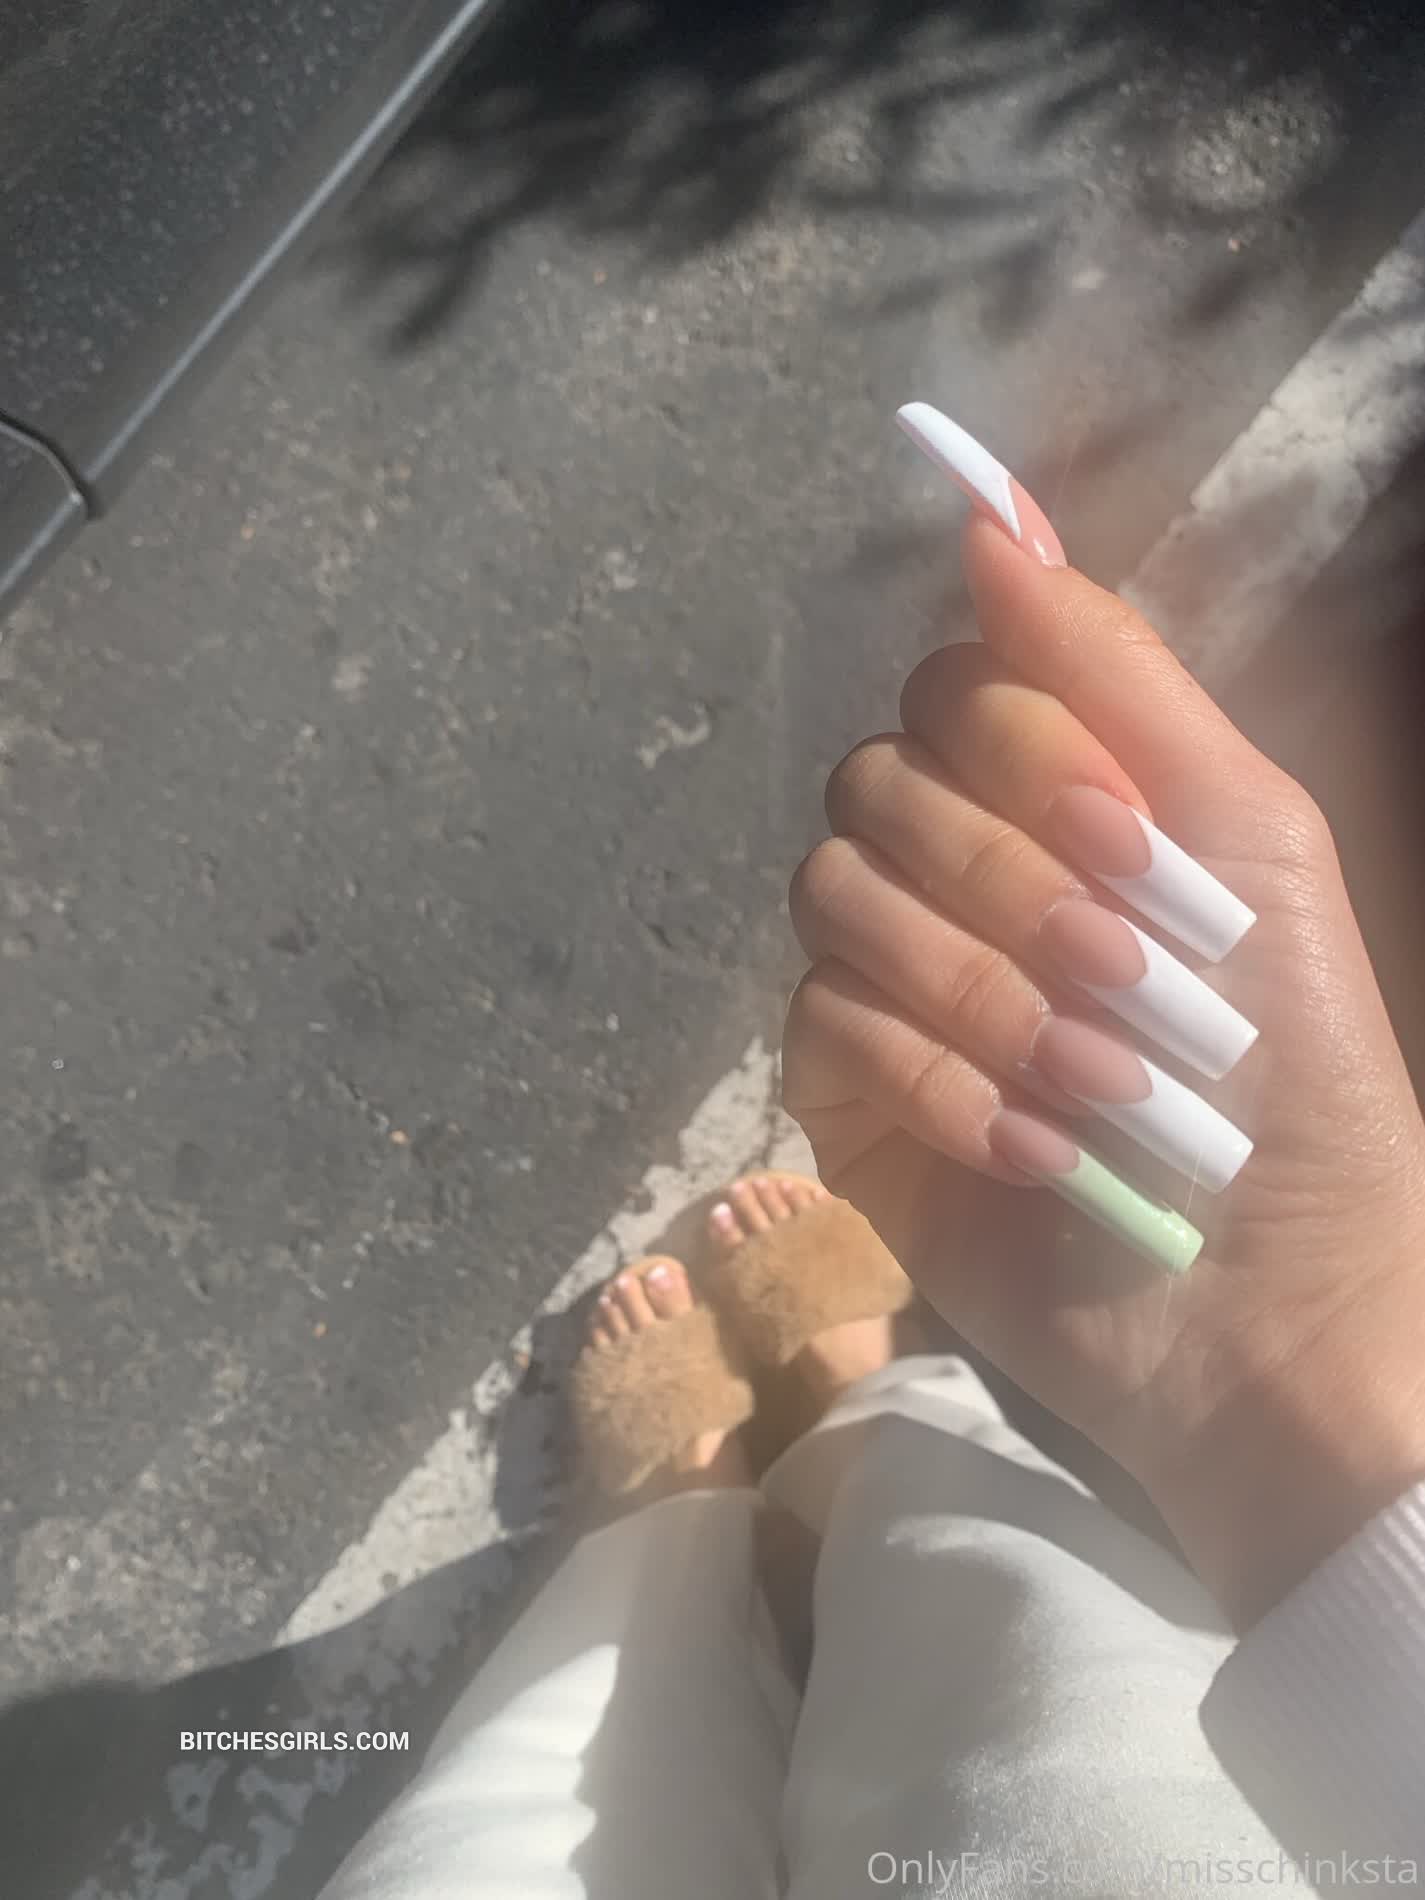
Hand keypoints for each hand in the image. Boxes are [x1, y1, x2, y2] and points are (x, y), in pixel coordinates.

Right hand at [784, 508, 1424, 1624]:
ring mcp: (888, 985)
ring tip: (1097, 1079)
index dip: (1022, 750)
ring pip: (834, 898)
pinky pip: (825, 1031)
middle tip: (1126, 971)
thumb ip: (1117, 674)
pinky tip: (1041, 1151)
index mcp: (1049, 802)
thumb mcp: (1244, 836)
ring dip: (981, 991)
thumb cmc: (1293, 1068)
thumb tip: (988, 511)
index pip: (954, 691)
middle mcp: (951, 873)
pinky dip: (945, 1087)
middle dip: (1008, 881)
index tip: (1130, 836)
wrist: (1274, 1306)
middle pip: (877, 783)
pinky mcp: (845, 1099)